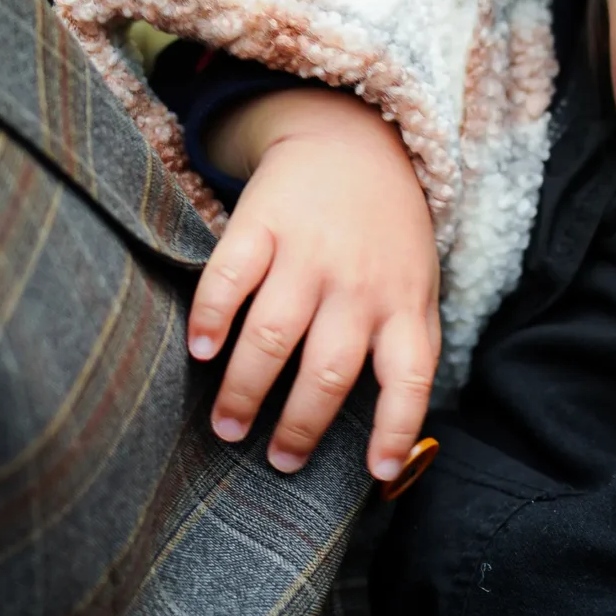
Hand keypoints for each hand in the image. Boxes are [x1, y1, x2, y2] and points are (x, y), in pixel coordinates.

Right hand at [186, 88, 440, 480]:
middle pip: (328, 370)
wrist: (355, 142)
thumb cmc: (387, 237)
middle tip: (275, 459)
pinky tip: (198, 350)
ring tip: (226, 426)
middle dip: (299, 425)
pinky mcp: (264, 224)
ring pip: (274, 334)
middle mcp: (359, 283)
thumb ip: (406, 348)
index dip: (396, 429)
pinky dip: (212, 316)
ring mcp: (310, 253)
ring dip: (245, 388)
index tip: (377, 474)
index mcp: (404, 304)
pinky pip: (232, 276)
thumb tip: (394, 442)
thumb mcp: (417, 286)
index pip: (409, 377)